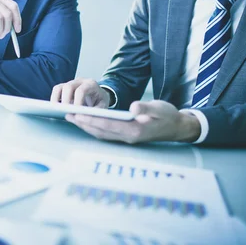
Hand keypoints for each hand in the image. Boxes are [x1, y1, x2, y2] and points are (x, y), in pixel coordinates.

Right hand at [50, 78, 109, 107]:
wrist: (100, 95)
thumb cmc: (101, 101)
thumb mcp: (103, 106)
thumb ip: (95, 111)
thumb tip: (82, 117)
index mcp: (91, 84)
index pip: (81, 90)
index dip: (77, 101)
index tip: (75, 112)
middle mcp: (80, 81)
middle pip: (68, 86)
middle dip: (65, 100)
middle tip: (64, 112)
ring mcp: (71, 84)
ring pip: (59, 87)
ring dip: (56, 99)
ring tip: (56, 111)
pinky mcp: (65, 88)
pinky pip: (56, 91)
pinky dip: (54, 99)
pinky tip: (55, 109)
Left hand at [65, 100, 200, 143]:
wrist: (177, 127)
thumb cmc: (168, 116)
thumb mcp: (159, 108)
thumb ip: (145, 108)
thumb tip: (134, 108)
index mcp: (135, 130)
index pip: (108, 126)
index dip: (92, 120)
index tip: (78, 114)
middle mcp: (128, 137)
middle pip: (100, 132)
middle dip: (83, 124)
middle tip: (68, 115)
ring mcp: (127, 139)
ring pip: (101, 134)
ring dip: (86, 126)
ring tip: (72, 117)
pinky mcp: (126, 136)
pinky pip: (106, 134)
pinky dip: (94, 128)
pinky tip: (86, 121)